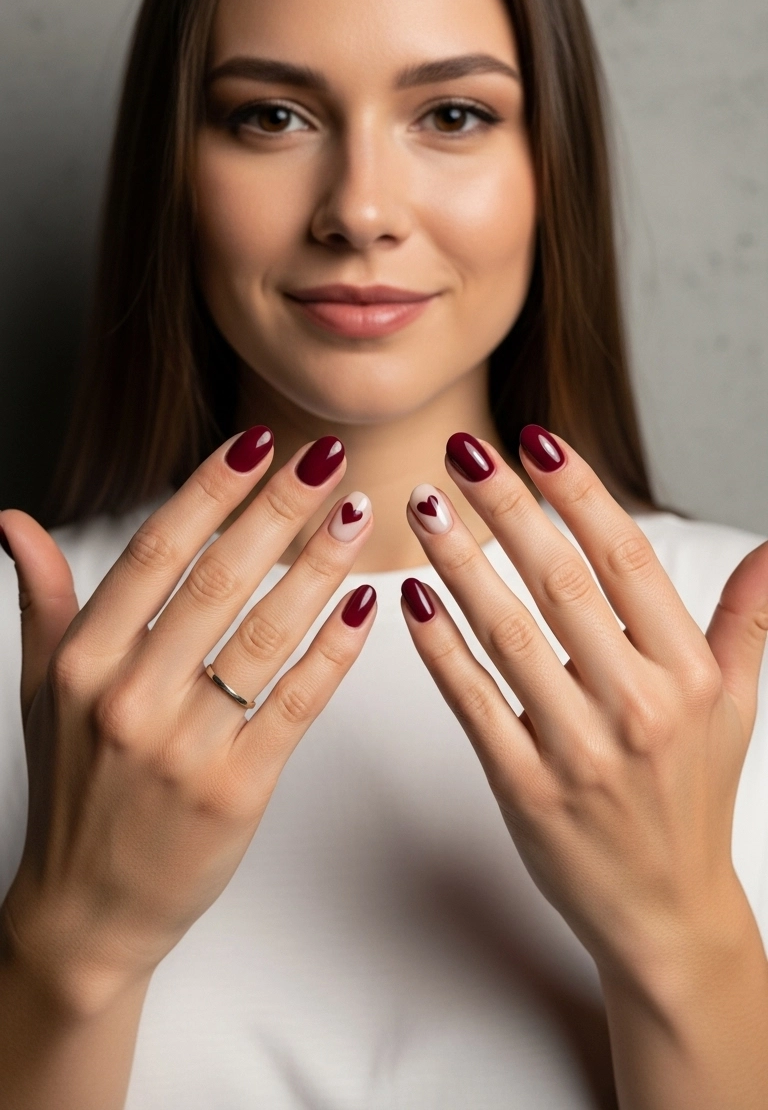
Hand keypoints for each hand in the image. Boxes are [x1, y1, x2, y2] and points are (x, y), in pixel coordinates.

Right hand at [0, 429, 375, 1012]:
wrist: (88, 910)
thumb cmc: (75, 787)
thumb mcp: (44, 689)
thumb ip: (44, 599)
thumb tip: (14, 521)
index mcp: (85, 661)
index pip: (155, 552)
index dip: (210, 489)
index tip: (257, 440)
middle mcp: (129, 698)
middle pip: (218, 581)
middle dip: (280, 509)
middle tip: (329, 456)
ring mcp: (183, 747)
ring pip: (264, 636)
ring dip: (319, 567)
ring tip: (358, 513)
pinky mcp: (235, 792)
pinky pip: (295, 704)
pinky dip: (333, 650)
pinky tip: (365, 603)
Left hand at [401, 428, 767, 985]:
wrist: (666, 913)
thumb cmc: (693, 796)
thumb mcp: (736, 705)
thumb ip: (748, 620)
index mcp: (686, 674)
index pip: (625, 560)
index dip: (579, 492)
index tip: (536, 441)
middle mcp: (637, 706)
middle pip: (560, 583)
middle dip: (506, 508)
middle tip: (460, 451)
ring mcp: (579, 752)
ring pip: (509, 635)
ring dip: (459, 564)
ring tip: (423, 506)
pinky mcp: (527, 791)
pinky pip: (473, 704)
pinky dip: (439, 648)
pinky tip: (411, 599)